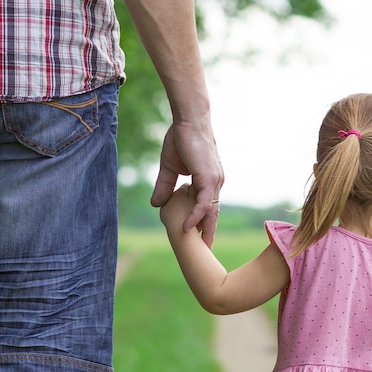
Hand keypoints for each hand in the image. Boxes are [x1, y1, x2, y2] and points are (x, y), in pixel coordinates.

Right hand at [151, 119, 223, 246]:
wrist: (189, 120)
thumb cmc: (181, 139)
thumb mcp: (170, 168)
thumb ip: (165, 186)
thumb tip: (156, 204)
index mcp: (208, 181)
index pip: (207, 207)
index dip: (203, 222)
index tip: (199, 238)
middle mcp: (215, 183)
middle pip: (212, 213)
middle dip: (208, 232)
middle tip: (205, 251)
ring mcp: (214, 181)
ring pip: (209, 211)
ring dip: (204, 229)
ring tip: (200, 247)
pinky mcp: (209, 177)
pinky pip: (203, 203)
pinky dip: (196, 216)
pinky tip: (188, 228)